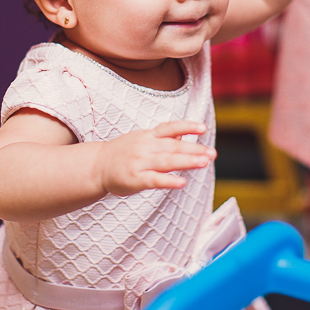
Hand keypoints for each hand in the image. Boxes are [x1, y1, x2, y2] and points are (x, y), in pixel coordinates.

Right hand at [95, 120, 215, 195]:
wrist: (97, 166)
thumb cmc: (122, 153)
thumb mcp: (141, 139)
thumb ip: (162, 138)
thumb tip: (184, 135)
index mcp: (148, 136)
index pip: (170, 128)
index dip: (187, 127)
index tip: (203, 128)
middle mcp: (145, 147)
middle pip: (173, 146)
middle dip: (194, 150)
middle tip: (212, 154)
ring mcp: (140, 163)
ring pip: (167, 161)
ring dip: (187, 161)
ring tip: (204, 163)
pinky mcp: (135, 179)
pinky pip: (154, 180)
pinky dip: (169, 181)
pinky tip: (182, 182)